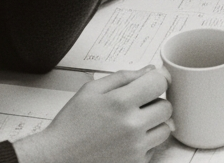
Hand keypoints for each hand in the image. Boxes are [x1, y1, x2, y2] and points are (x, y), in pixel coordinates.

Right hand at [13, 67, 170, 162]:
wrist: (57, 158)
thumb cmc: (71, 125)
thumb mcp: (91, 91)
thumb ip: (123, 77)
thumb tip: (150, 70)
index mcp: (120, 103)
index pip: (159, 83)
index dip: (156, 80)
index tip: (151, 82)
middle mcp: (131, 126)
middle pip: (166, 107)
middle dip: (155, 103)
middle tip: (137, 106)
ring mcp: (134, 148)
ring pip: (165, 129)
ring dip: (154, 124)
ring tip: (133, 123)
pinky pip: (154, 148)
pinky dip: (145, 143)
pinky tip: (127, 140)